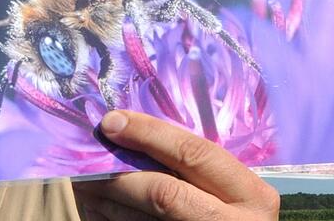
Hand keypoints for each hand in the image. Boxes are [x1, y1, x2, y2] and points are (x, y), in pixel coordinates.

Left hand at [73, 110, 279, 220]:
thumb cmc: (232, 212)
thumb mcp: (230, 188)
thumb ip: (194, 165)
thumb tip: (130, 130)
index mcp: (250, 194)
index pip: (194, 154)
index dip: (149, 134)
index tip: (112, 122)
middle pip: (162, 192)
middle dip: (117, 175)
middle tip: (85, 161)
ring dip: (105, 201)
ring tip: (82, 183)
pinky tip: (96, 209)